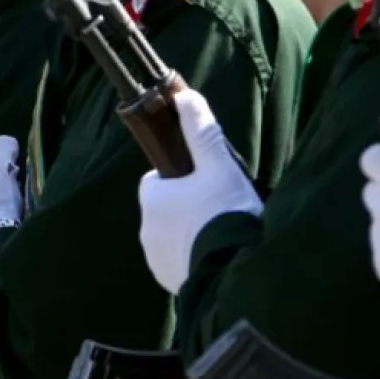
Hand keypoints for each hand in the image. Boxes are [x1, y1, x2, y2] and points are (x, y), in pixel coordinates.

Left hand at [138, 88, 261, 293]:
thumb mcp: (218, 167)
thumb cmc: (225, 215)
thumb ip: (201, 132)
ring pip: (174, 236)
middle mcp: (146, 229)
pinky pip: (180, 262)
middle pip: (168, 208)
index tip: (208, 184)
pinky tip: (219, 258)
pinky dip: (195, 259)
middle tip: (221, 210)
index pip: (159, 180)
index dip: (184, 178)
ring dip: (193, 235)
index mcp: (151, 198)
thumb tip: (184, 96)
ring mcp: (156, 259)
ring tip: (223, 236)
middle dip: (190, 208)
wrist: (233, 276)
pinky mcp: (169, 281)